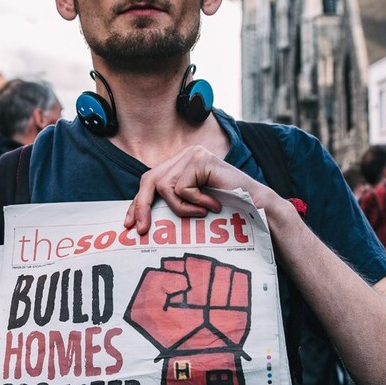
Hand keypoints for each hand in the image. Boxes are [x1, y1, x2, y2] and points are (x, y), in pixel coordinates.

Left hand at [125, 145, 263, 233]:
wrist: (255, 207)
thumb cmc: (226, 209)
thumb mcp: (192, 204)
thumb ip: (172, 201)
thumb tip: (139, 217)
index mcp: (181, 163)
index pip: (150, 180)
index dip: (138, 202)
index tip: (130, 223)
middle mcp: (185, 155)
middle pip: (150, 179)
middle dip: (142, 206)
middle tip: (142, 230)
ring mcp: (193, 154)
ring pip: (166, 187)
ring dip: (181, 208)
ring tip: (202, 213)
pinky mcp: (201, 160)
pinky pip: (182, 188)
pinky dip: (194, 202)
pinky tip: (212, 204)